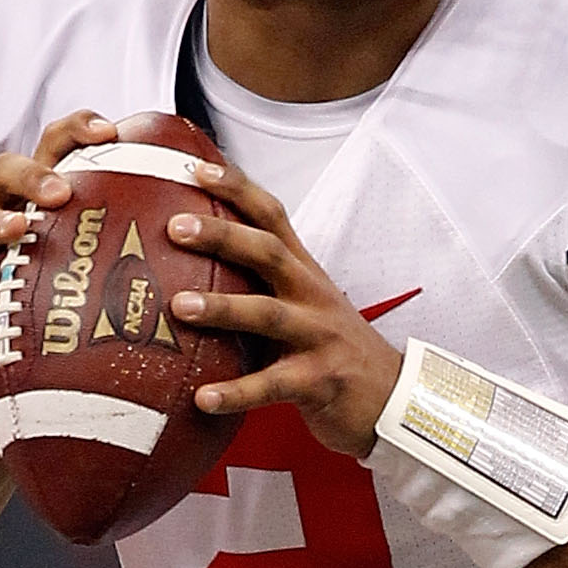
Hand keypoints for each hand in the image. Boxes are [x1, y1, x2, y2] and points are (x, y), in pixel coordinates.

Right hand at [0, 110, 117, 377]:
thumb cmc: (27, 296)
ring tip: (21, 229)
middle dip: (35, 174)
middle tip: (63, 190)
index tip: (112, 132)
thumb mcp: (70, 267)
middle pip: (7, 169)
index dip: (77, 131)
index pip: (52, 148)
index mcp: (30, 196)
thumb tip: (190, 245)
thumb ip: (112, 249)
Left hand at [167, 160, 402, 457]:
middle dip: (223, 236)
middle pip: (268, 253)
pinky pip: (273, 385)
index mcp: (303, 271)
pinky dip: (237, 392)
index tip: (194, 168)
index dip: (236, 188)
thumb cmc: (331, 348)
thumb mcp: (301, 305)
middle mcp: (312, 295)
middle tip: (176, 227)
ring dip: (223, 307)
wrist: (392, 396)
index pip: (271, 215)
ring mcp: (318, 336)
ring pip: (269, 315)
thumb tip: (185, 271)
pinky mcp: (320, 380)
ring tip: (179, 306)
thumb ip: (257, 285)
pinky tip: (202, 399)